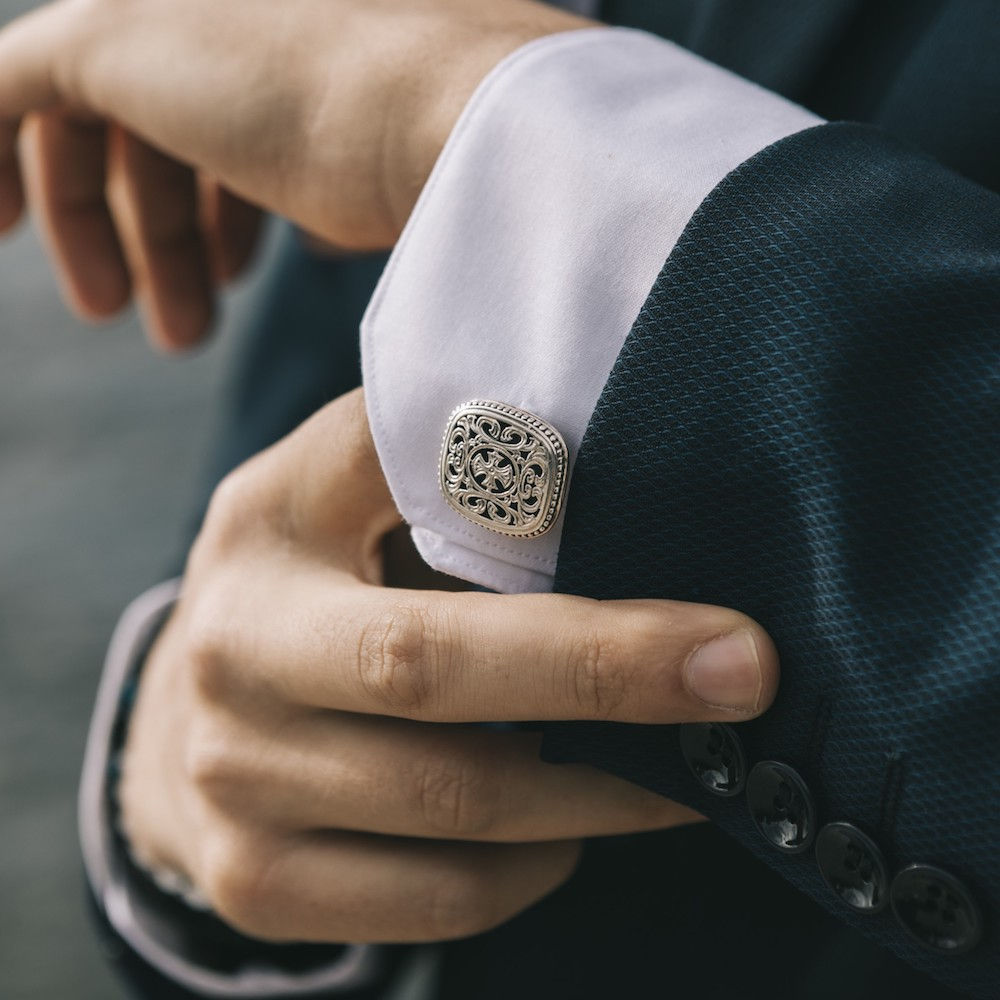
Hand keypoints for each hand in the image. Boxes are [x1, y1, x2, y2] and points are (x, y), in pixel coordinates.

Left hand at [0, 0, 590, 347]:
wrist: (472, 126)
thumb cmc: (474, 195)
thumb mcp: (419, 208)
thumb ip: (364, 207)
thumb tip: (328, 237)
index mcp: (319, 49)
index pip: (238, 119)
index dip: (225, 205)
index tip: (235, 278)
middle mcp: (247, 18)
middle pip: (168, 123)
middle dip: (167, 234)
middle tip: (177, 332)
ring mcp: (183, 13)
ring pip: (103, 122)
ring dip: (108, 228)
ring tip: (127, 320)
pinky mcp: (114, 36)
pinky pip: (7, 92)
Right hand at [120, 388, 779, 942]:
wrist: (186, 711)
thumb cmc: (305, 576)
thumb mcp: (350, 484)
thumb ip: (452, 461)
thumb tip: (612, 453)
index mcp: (271, 522)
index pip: (420, 512)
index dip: (561, 537)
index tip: (712, 610)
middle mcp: (233, 651)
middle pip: (432, 673)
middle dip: (610, 678)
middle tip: (745, 679)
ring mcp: (234, 780)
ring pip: (459, 806)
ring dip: (605, 790)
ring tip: (690, 767)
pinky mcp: (255, 882)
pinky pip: (440, 899)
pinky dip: (534, 867)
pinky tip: (569, 826)